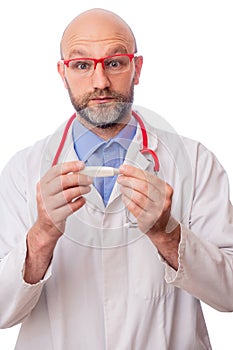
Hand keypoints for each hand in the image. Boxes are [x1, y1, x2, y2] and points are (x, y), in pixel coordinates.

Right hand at [24, 161, 91, 283]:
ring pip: (68, 194)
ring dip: (82, 190)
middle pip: (63, 181)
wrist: (45, 228)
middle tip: (89, 180)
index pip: (56, 170)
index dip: (70, 166)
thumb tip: (81, 171)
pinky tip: (82, 200)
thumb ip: (64, 181)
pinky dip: (80, 202)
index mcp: (43, 184)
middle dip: (80, 178)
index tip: (82, 165)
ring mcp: (48, 206)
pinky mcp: (54, 217)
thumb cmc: (52, 206)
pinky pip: (71, 207)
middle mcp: (43, 194)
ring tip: (87, 189)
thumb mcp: (53, 191)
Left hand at [117, 164, 179, 268]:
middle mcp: (163, 201)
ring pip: (137, 196)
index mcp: (166, 190)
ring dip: (126, 190)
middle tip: (121, 178)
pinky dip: (126, 200)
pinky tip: (125, 197)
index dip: (133, 171)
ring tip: (122, 188)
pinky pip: (133, 207)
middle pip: (142, 186)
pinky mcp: (147, 219)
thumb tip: (129, 173)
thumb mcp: (158, 192)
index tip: (124, 169)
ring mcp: (155, 211)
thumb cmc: (158, 207)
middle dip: (128, 180)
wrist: (164, 228)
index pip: (148, 177)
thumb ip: (146, 182)